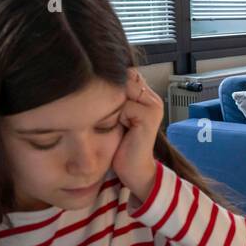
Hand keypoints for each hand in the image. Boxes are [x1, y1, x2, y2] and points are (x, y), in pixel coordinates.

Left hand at [111, 67, 163, 198]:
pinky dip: (116, 117)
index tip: (100, 103)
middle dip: (109, 94)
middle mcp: (152, 97)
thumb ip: (114, 99)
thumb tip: (93, 79)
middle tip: (109, 116)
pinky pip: (125, 106)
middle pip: (123, 79)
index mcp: (145, 95)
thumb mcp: (115, 117)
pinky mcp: (149, 116)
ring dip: (111, 106)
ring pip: (122, 91)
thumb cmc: (121, 145)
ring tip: (113, 123)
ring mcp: (153, 106)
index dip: (109, 85)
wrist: (133, 170)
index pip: (124, 74)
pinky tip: (118, 130)